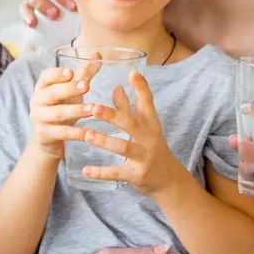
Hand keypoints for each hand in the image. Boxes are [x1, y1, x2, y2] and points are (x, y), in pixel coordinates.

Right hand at [28, 63, 100, 159]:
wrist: (48, 138)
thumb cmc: (62, 107)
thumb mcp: (72, 91)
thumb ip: (84, 74)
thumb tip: (98, 54)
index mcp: (43, 86)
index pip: (46, 77)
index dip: (57, 74)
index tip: (71, 72)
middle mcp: (37, 101)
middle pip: (52, 93)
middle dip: (69, 89)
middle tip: (87, 86)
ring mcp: (39, 118)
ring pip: (57, 114)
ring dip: (75, 111)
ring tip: (92, 109)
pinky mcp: (44, 134)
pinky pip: (60, 132)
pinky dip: (74, 133)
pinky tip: (88, 132)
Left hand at [81, 72, 187, 196]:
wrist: (168, 180)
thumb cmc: (152, 148)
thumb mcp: (145, 128)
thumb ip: (129, 108)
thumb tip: (117, 87)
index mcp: (151, 125)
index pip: (148, 103)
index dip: (142, 88)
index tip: (132, 73)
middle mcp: (149, 139)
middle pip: (131, 124)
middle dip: (113, 115)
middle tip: (93, 107)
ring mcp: (144, 157)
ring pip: (123, 148)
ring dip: (104, 141)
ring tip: (86, 135)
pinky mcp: (137, 175)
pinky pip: (117, 173)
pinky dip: (101, 172)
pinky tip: (85, 170)